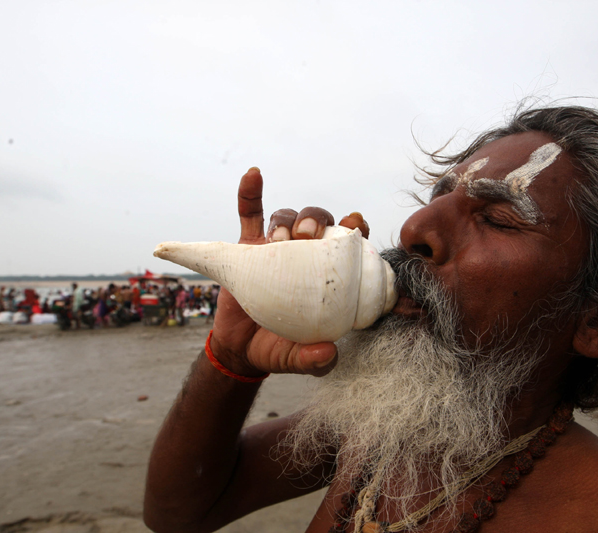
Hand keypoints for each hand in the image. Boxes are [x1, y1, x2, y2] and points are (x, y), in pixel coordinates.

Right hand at [209, 167, 369, 377]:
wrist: (240, 349)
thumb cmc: (279, 349)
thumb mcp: (298, 359)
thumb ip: (314, 361)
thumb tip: (329, 353)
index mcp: (328, 275)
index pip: (350, 245)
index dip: (357, 230)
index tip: (356, 224)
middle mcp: (305, 256)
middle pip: (318, 223)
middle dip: (317, 221)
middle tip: (310, 235)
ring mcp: (276, 249)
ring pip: (286, 218)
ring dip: (286, 219)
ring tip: (281, 236)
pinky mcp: (247, 247)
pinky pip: (249, 214)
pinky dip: (251, 192)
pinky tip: (253, 175)